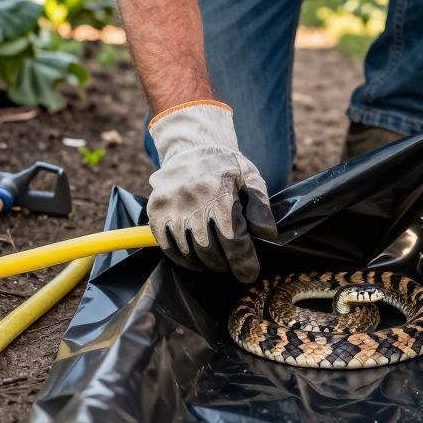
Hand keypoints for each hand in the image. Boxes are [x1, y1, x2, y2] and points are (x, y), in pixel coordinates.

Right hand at [147, 102, 276, 282]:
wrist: (191, 148)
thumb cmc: (226, 166)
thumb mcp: (250, 177)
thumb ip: (260, 206)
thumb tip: (267, 234)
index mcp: (218, 191)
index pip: (232, 238)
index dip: (243, 261)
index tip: (249, 274)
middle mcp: (191, 201)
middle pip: (209, 250)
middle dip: (225, 264)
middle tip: (233, 266)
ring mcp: (170, 207)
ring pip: (189, 252)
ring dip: (205, 265)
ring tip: (217, 263)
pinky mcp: (155, 212)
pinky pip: (168, 247)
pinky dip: (183, 259)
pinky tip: (196, 260)